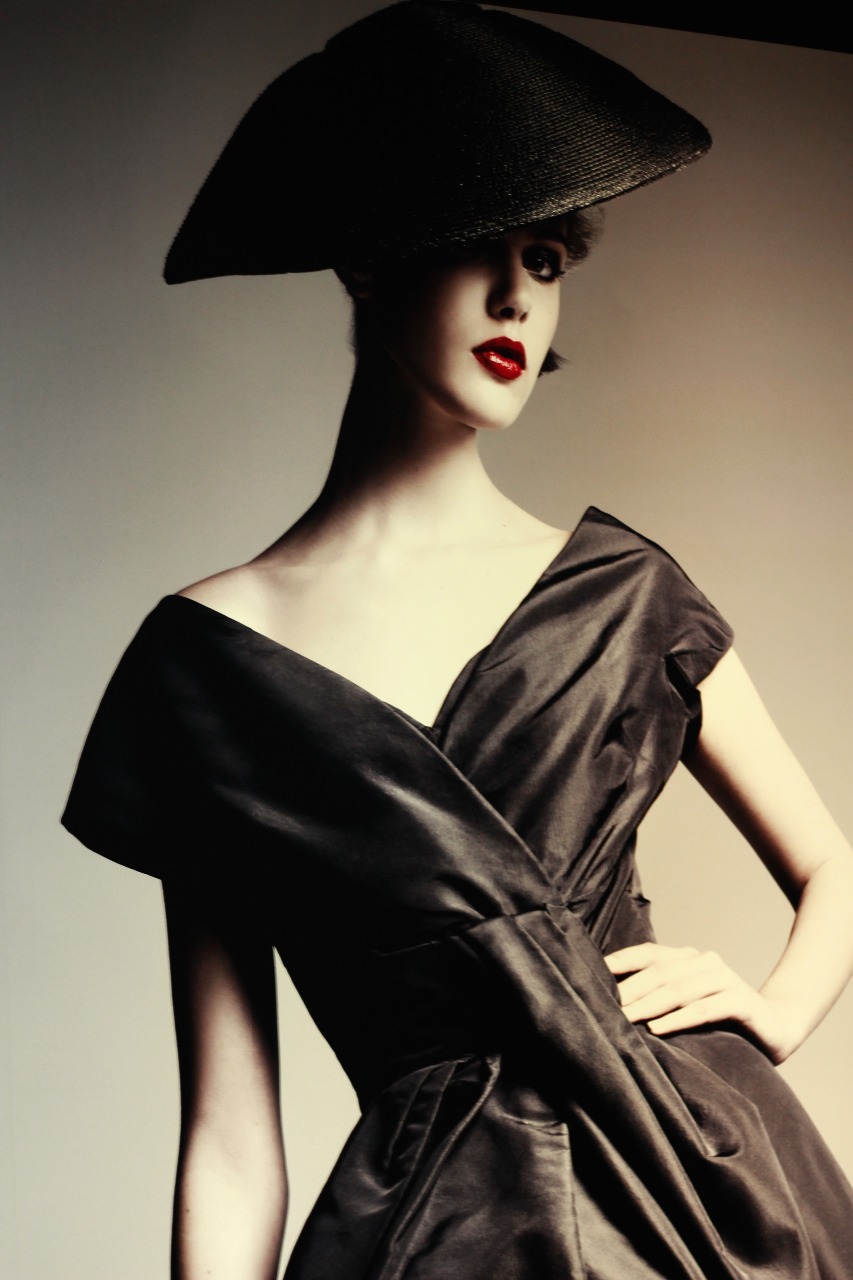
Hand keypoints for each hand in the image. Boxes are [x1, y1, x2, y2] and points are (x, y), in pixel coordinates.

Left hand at [604, 942, 806, 1063]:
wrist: (777, 1028)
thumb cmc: (722, 1020)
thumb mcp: (688, 1005)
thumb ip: (661, 998)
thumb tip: (614, 1002)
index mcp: (688, 958)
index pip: (649, 954)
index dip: (621, 962)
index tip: (593, 974)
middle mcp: (705, 962)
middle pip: (660, 973)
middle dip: (630, 991)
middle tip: (604, 1009)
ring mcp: (725, 978)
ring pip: (679, 989)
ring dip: (648, 1005)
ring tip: (624, 1019)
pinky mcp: (741, 1001)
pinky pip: (706, 1008)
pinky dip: (680, 1018)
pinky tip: (658, 1029)